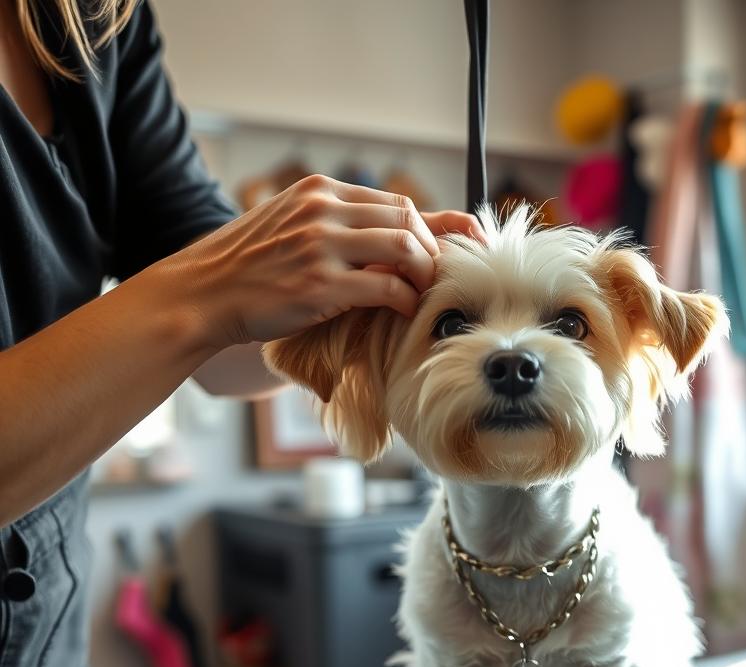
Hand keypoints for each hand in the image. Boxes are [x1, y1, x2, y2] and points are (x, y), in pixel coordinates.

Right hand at [158, 175, 481, 349]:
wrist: (201, 294)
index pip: (394, 201)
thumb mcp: (290, 228)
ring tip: (423, 293)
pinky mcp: (321, 284)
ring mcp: (321, 245)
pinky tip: (406, 312)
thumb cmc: (248, 269)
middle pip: (407, 216)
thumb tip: (386, 241)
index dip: (432, 226)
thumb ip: (335, 226)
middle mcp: (322, 209)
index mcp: (318, 191)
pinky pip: (387, 287)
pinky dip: (407, 300)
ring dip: (425, 272)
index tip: (459, 244)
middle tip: (441, 277)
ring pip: (404, 245)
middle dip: (434, 248)